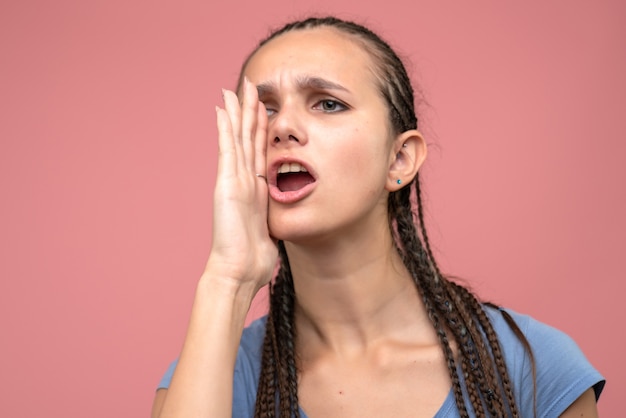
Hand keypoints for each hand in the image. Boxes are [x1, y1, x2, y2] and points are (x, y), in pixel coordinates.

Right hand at [205, 77, 277, 292]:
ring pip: (238, 137)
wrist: (237, 272)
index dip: (262, 129)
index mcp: (255, 190)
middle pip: (248, 138)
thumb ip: (274, 218)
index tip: (265, 109)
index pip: (260, 152)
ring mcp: (233, 180)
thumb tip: (288, 218)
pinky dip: (225, 127)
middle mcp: (242, 181)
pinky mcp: (226, 183)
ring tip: (238, 88)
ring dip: (239, 111)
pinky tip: (223, 108)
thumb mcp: (270, 231)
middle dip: (251, 112)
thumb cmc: (253, 259)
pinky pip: (228, 148)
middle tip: (251, 87)